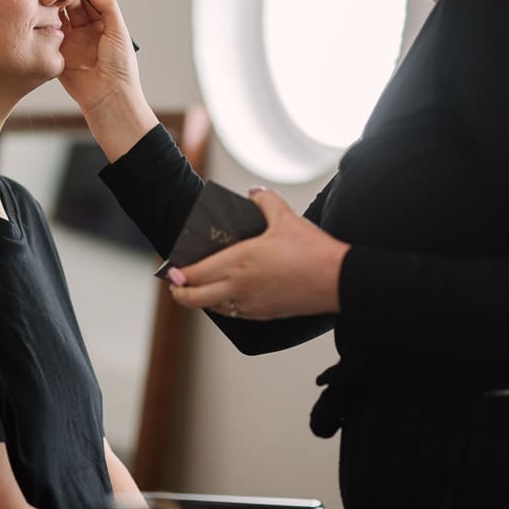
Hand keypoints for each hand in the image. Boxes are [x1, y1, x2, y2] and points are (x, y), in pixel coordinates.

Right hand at [56, 0, 142, 112]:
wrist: (109, 96)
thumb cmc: (121, 67)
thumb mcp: (119, 31)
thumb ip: (107, 6)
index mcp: (104, 25)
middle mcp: (86, 32)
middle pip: (72, 5)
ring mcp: (71, 43)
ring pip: (59, 18)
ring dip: (54, 5)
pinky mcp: (58, 55)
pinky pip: (49, 35)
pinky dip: (45, 23)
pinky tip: (41, 12)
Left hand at [167, 189, 348, 319]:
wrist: (337, 281)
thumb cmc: (312, 252)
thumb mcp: (286, 217)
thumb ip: (264, 200)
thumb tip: (253, 193)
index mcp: (238, 263)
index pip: (194, 274)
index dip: (178, 274)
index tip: (171, 269)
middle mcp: (238, 287)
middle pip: (194, 299)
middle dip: (180, 293)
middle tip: (176, 284)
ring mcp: (251, 305)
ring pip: (214, 309)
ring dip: (202, 300)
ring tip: (201, 288)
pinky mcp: (264, 315)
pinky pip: (234, 314)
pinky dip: (224, 306)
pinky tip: (229, 296)